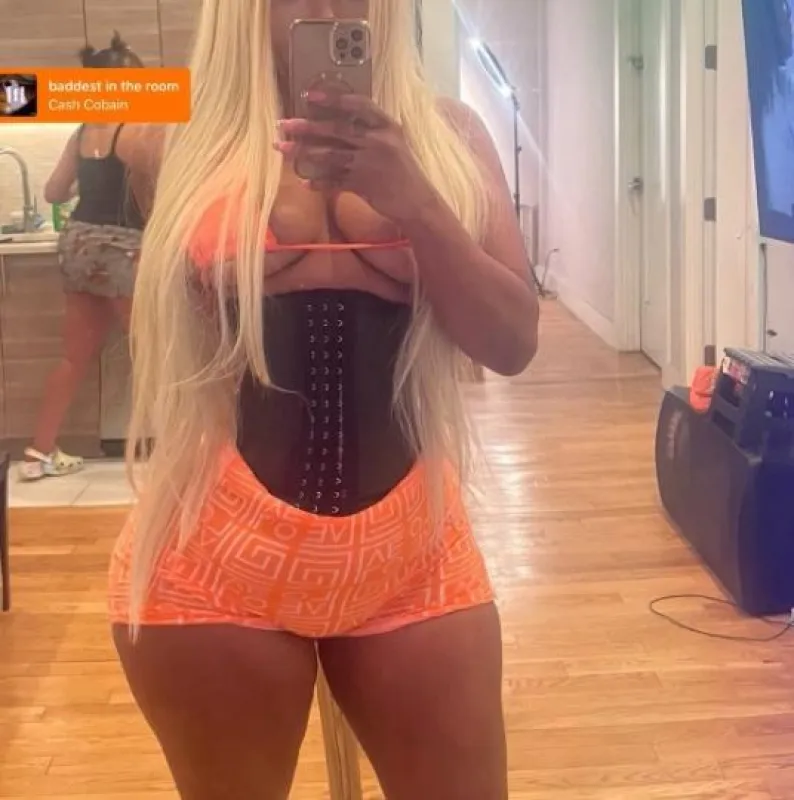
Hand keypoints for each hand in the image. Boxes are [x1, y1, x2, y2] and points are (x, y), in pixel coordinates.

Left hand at [274, 92, 436, 221]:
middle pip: (337, 130)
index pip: (359, 104)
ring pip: (330, 155)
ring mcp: (369, 164)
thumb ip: (372, 133)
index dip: (334, 98)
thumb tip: (341, 126)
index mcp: (387, 127)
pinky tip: (305, 182)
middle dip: (307, 127)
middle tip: (284, 124)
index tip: (310, 95)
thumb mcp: (395, 146)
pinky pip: (334, 182)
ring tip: (282, 149)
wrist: (418, 204)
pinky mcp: (363, 185)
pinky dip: (319, 183)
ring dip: (303, 153)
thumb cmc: (405, 174)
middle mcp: (378, 142)